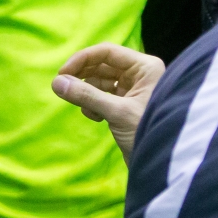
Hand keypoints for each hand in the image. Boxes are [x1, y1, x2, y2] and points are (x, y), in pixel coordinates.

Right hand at [52, 43, 164, 161]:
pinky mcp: (127, 107)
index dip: (82, 59)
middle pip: (102, 66)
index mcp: (145, 67)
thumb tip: (56, 83)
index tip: (61, 73)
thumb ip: (86, 95)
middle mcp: (140, 75)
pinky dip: (95, 105)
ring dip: (88, 93)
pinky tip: (95, 118)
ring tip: (84, 107)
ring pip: (101, 83)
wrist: (161, 165)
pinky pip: (104, 97)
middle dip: (83, 77)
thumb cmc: (148, 132)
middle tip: (63, 88)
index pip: (107, 52)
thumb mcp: (117, 112)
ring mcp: (134, 91)